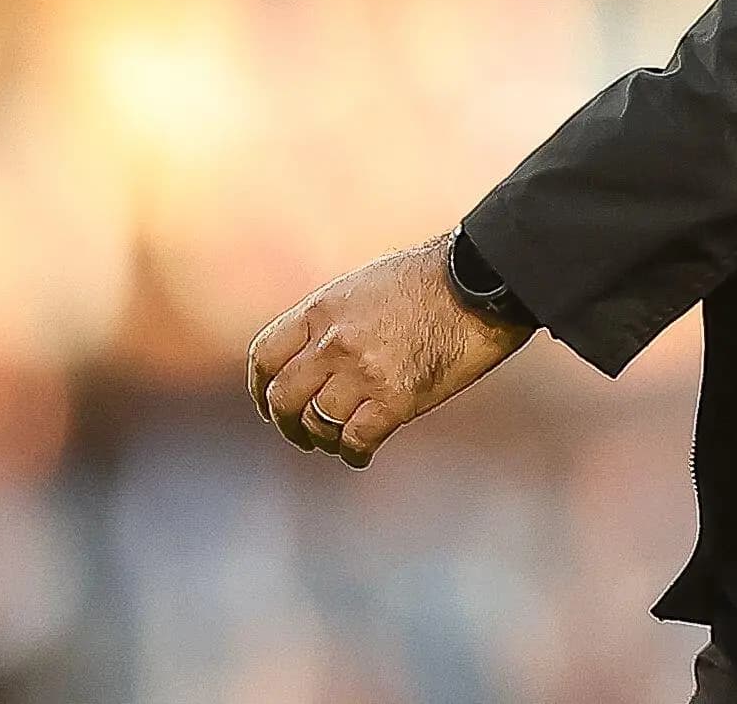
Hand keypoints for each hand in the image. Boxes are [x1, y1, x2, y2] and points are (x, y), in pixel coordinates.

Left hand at [244, 234, 533, 466]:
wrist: (476, 283)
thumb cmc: (426, 281)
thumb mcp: (360, 287)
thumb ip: (330, 322)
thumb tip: (311, 358)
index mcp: (320, 310)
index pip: (265, 357)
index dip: (260, 388)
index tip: (268, 404)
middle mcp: (333, 343)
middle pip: (284, 398)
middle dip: (286, 424)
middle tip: (299, 434)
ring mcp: (363, 372)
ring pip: (318, 425)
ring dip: (323, 440)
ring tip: (336, 443)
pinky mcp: (397, 400)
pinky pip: (357, 441)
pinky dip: (354, 454)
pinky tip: (361, 454)